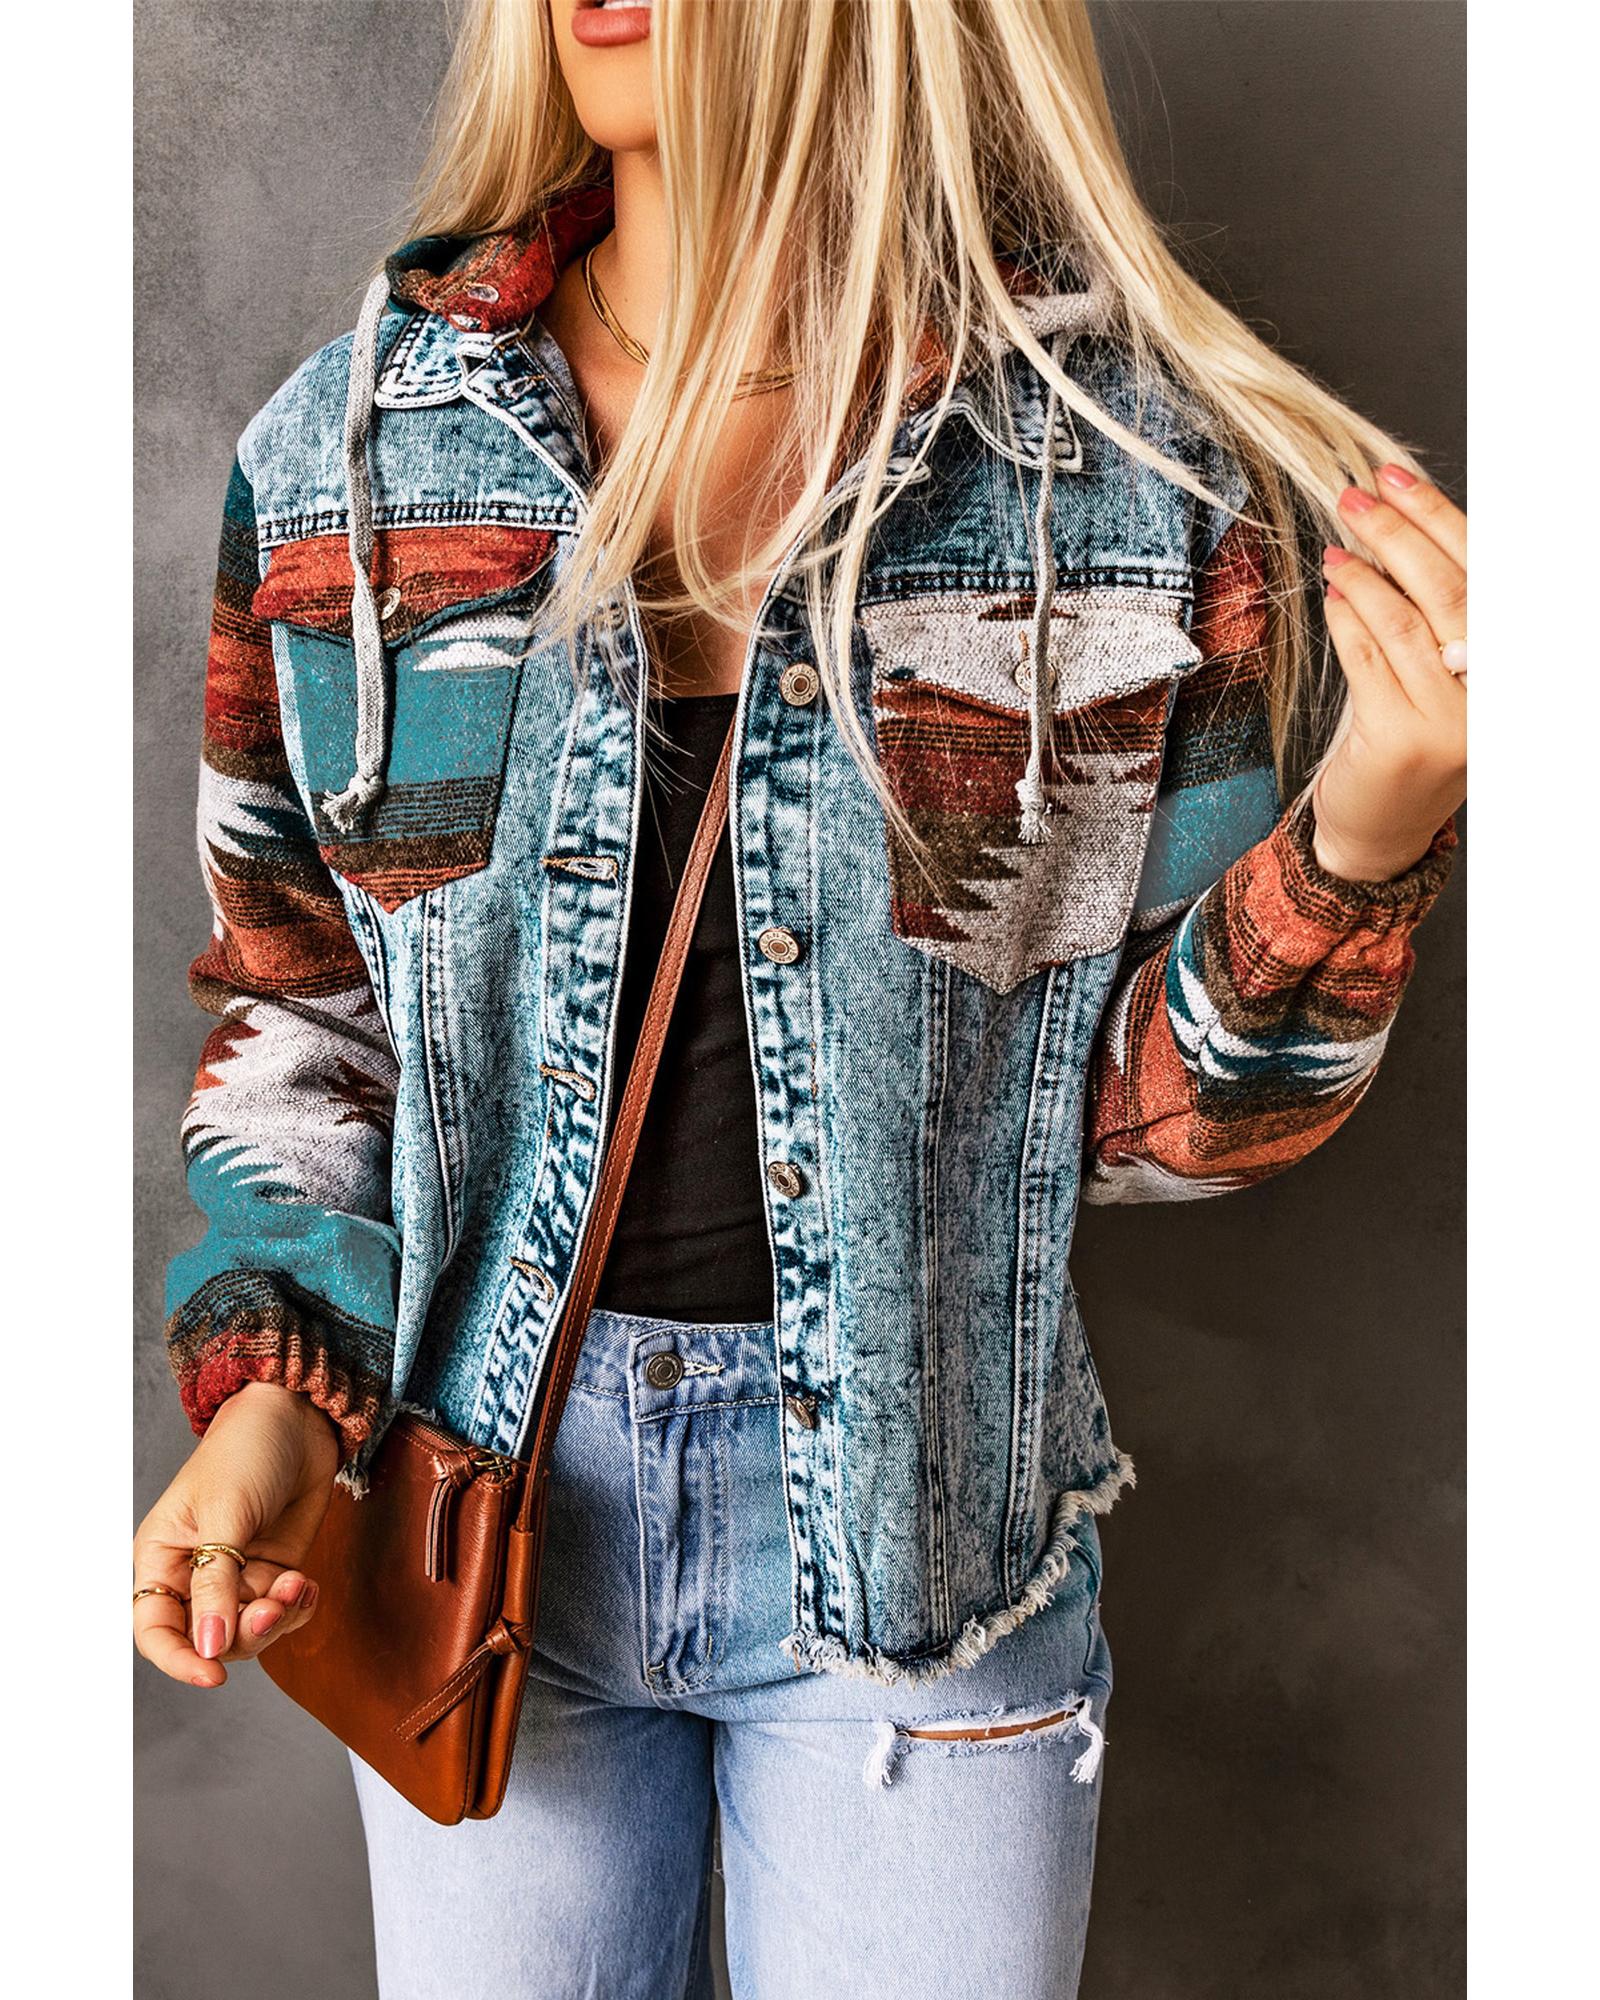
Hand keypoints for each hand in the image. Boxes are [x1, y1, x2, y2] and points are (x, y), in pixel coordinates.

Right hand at [132, 1382, 340, 1688]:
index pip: (156, 1630)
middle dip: (243, 1635)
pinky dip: (297, 1608)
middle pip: (208, 1640)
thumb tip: (208, 1647)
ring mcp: (238, 1575)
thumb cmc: (246, 1452)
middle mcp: (195, 1574)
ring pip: (249, 1632)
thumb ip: (215, 1583)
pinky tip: (307, 1585)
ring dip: (276, 1620)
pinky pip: (282, 1612)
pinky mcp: (275, 1569)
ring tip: (295, 1586)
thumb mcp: (225, 1515)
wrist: (298, 1417)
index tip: (213, 1675)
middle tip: (272, 1609)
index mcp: (161, 1558)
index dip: (179, 1660)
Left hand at [1312, 465, 1466, 882]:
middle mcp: (1496, 691)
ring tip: (1339, 545)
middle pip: (1450, 589)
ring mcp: (1453, 719)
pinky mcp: (1403, 739)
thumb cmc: (1413, 738)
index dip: (1440, 517)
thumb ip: (1438, 611)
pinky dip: (1349, 619)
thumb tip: (1404, 527)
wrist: (1383, 829)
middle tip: (1354, 497)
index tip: (1397, 478)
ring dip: (1367, 574)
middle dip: (1399, 532)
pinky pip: (1370, 660)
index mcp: (1515, 665)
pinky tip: (1333, 595)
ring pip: (1407, 622)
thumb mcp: (1444, 674)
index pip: (1486, 573)